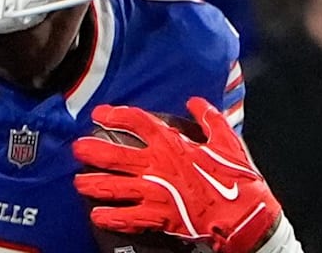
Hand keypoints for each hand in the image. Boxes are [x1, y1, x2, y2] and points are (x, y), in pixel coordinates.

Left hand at [73, 98, 280, 252]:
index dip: (115, 115)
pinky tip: (97, 215)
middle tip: (77, 148)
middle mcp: (157, 166)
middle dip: (92, 150)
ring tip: (79, 182)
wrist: (243, 215)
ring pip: (114, 186)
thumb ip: (208, 118)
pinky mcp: (158, 216)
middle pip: (115, 154)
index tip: (100, 114)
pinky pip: (127, 217)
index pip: (136, 122)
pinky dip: (110, 217)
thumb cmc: (236, 178)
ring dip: (93, 184)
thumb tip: (196, 102)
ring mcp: (154, 192)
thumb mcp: (226, 139)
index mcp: (172, 144)